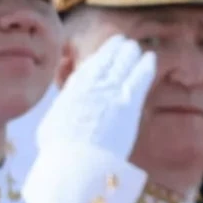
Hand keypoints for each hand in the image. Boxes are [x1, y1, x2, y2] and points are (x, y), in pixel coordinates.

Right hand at [36, 35, 156, 160]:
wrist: (75, 159)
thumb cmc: (59, 150)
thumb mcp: (51, 125)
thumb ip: (62, 113)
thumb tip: (64, 113)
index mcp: (70, 91)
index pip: (85, 70)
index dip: (95, 60)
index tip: (100, 56)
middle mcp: (89, 86)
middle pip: (104, 60)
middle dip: (113, 50)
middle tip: (121, 42)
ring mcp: (109, 91)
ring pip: (122, 63)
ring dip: (129, 53)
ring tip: (134, 47)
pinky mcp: (128, 102)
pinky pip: (140, 76)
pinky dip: (145, 65)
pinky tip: (150, 57)